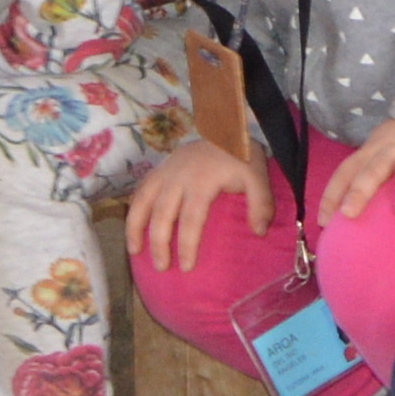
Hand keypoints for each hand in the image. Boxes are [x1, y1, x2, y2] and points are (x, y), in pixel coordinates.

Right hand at [125, 135, 283, 268]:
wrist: (224, 127)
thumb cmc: (240, 156)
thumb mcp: (258, 175)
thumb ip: (261, 203)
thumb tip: (259, 232)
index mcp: (201, 181)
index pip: (191, 219)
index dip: (187, 245)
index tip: (186, 267)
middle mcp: (177, 177)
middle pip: (162, 214)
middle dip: (159, 243)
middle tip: (161, 267)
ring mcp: (164, 171)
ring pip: (142, 200)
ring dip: (136, 226)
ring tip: (135, 251)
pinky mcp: (157, 169)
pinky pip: (139, 190)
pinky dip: (133, 209)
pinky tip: (133, 227)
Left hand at [325, 120, 394, 221]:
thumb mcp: (380, 149)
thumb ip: (369, 173)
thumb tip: (349, 213)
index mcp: (371, 150)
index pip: (346, 171)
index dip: (332, 194)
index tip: (322, 221)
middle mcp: (390, 149)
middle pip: (372, 170)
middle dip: (359, 192)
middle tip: (349, 214)